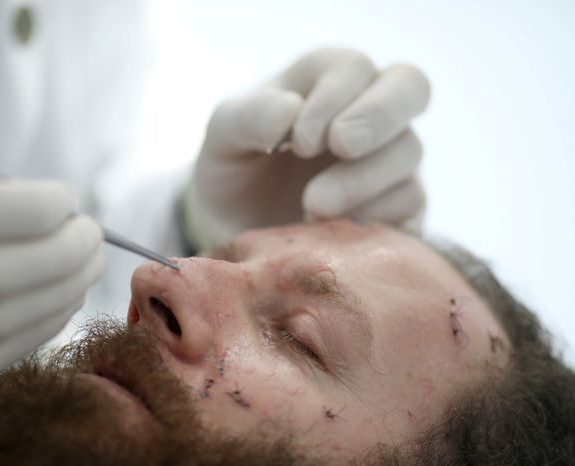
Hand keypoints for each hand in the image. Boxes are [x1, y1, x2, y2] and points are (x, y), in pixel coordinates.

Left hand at [185, 48, 429, 248]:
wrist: (239, 227)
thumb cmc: (236, 168)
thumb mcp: (224, 138)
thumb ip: (249, 116)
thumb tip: (290, 110)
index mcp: (328, 78)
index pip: (354, 68)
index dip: (333, 99)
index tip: (298, 142)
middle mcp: (369, 109)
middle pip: (410, 87)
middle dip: (377, 116)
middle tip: (342, 146)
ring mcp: (390, 156)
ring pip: (408, 151)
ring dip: (362, 178)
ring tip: (313, 205)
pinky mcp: (398, 204)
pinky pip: (409, 201)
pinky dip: (374, 214)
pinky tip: (329, 227)